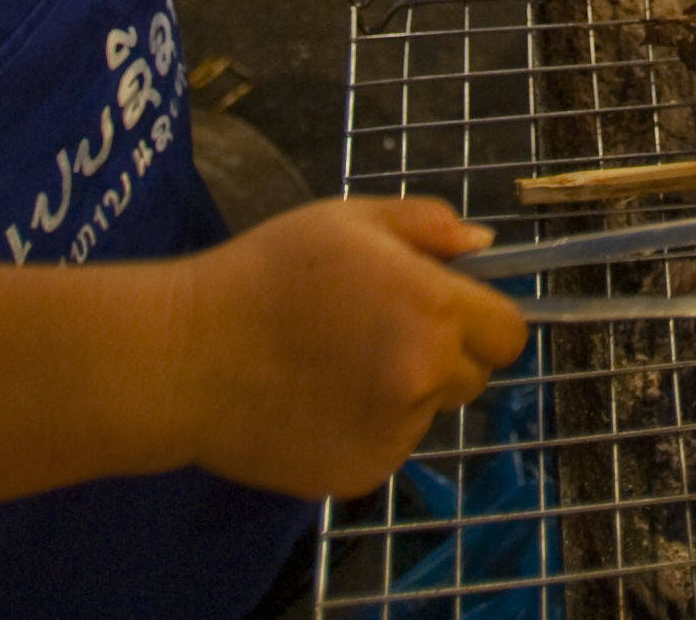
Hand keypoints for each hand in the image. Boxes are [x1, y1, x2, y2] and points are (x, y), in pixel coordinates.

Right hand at [176, 198, 521, 499]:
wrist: (187, 356)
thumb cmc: (266, 274)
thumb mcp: (348, 221)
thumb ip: (427, 227)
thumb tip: (484, 247)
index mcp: (432, 309)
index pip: (508, 333)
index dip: (481, 319)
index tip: (445, 310)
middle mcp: (424, 377)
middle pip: (472, 376)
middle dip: (441, 355)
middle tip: (373, 332)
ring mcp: (394, 434)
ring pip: (427, 413)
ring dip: (401, 393)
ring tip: (331, 365)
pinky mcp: (361, 475)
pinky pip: (388, 448)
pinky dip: (365, 429)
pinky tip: (313, 402)